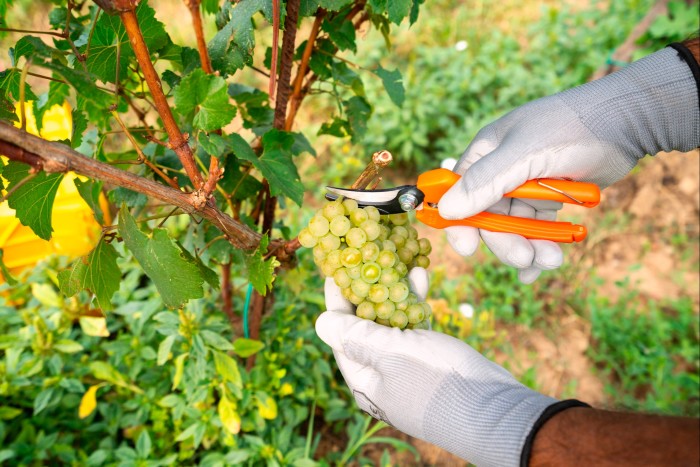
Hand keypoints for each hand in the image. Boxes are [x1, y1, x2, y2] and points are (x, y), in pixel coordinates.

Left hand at [316, 268, 556, 465]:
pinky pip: (414, 327)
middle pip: (365, 326)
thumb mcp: (392, 354)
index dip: (338, 300)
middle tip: (371, 259)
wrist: (494, 410)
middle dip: (369, 291)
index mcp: (364, 379)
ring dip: (395, 293)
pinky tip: (421, 279)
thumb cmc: (437, 383)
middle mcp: (380, 374)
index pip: (340, 333)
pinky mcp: (429, 358)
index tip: (338, 269)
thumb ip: (356, 336)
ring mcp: (405, 366)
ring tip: (403, 264)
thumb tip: (319, 322)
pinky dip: (415, 304)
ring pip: (391, 322)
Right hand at [438, 47, 698, 282]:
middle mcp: (501, 172)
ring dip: (529, 248)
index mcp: (486, 154)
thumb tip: (446, 210)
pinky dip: (540, 247)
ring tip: (552, 260)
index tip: (468, 249)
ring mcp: (525, 186)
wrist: (627, 122)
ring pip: (515, 228)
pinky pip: (537, 229)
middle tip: (525, 258)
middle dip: (505, 242)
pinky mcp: (549, 198)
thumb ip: (485, 181)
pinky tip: (545, 265)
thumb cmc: (572, 128)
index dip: (460, 222)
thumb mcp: (524, 153)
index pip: (458, 194)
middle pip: (489, 219)